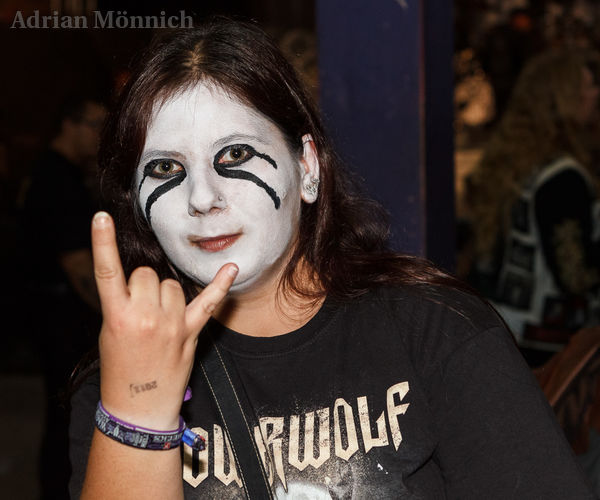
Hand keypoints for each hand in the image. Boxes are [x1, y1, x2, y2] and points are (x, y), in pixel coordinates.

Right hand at [91, 211, 237, 429]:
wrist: (139, 406)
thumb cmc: (120, 368)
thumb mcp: (109, 333)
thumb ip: (123, 303)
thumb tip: (141, 280)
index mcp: (117, 316)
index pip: (108, 272)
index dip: (101, 242)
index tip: (101, 216)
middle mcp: (145, 316)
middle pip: (147, 274)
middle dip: (142, 285)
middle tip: (139, 310)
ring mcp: (171, 324)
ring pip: (172, 284)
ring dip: (166, 293)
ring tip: (159, 318)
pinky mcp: (190, 332)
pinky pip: (209, 302)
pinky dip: (221, 285)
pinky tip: (232, 268)